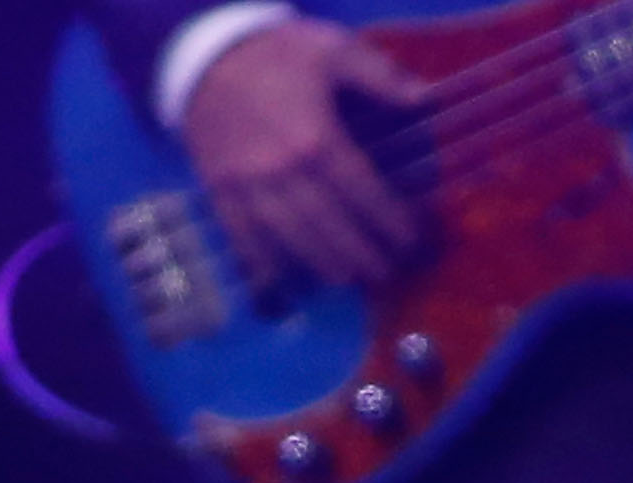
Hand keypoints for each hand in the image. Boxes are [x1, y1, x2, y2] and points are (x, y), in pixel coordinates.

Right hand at [182, 18, 426, 291]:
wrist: (208, 60)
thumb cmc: (278, 54)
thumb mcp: (336, 50)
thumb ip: (381, 78)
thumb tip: (424, 101)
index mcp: (316, 138)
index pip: (362, 192)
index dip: (389, 220)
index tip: (410, 239)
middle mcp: (282, 172)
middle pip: (328, 226)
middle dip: (360, 253)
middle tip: (385, 272)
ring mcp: (247, 188)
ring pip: (288, 240)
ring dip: (320, 266)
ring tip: (346, 279)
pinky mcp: (220, 195)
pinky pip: (243, 240)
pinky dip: (265, 266)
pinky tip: (286, 281)